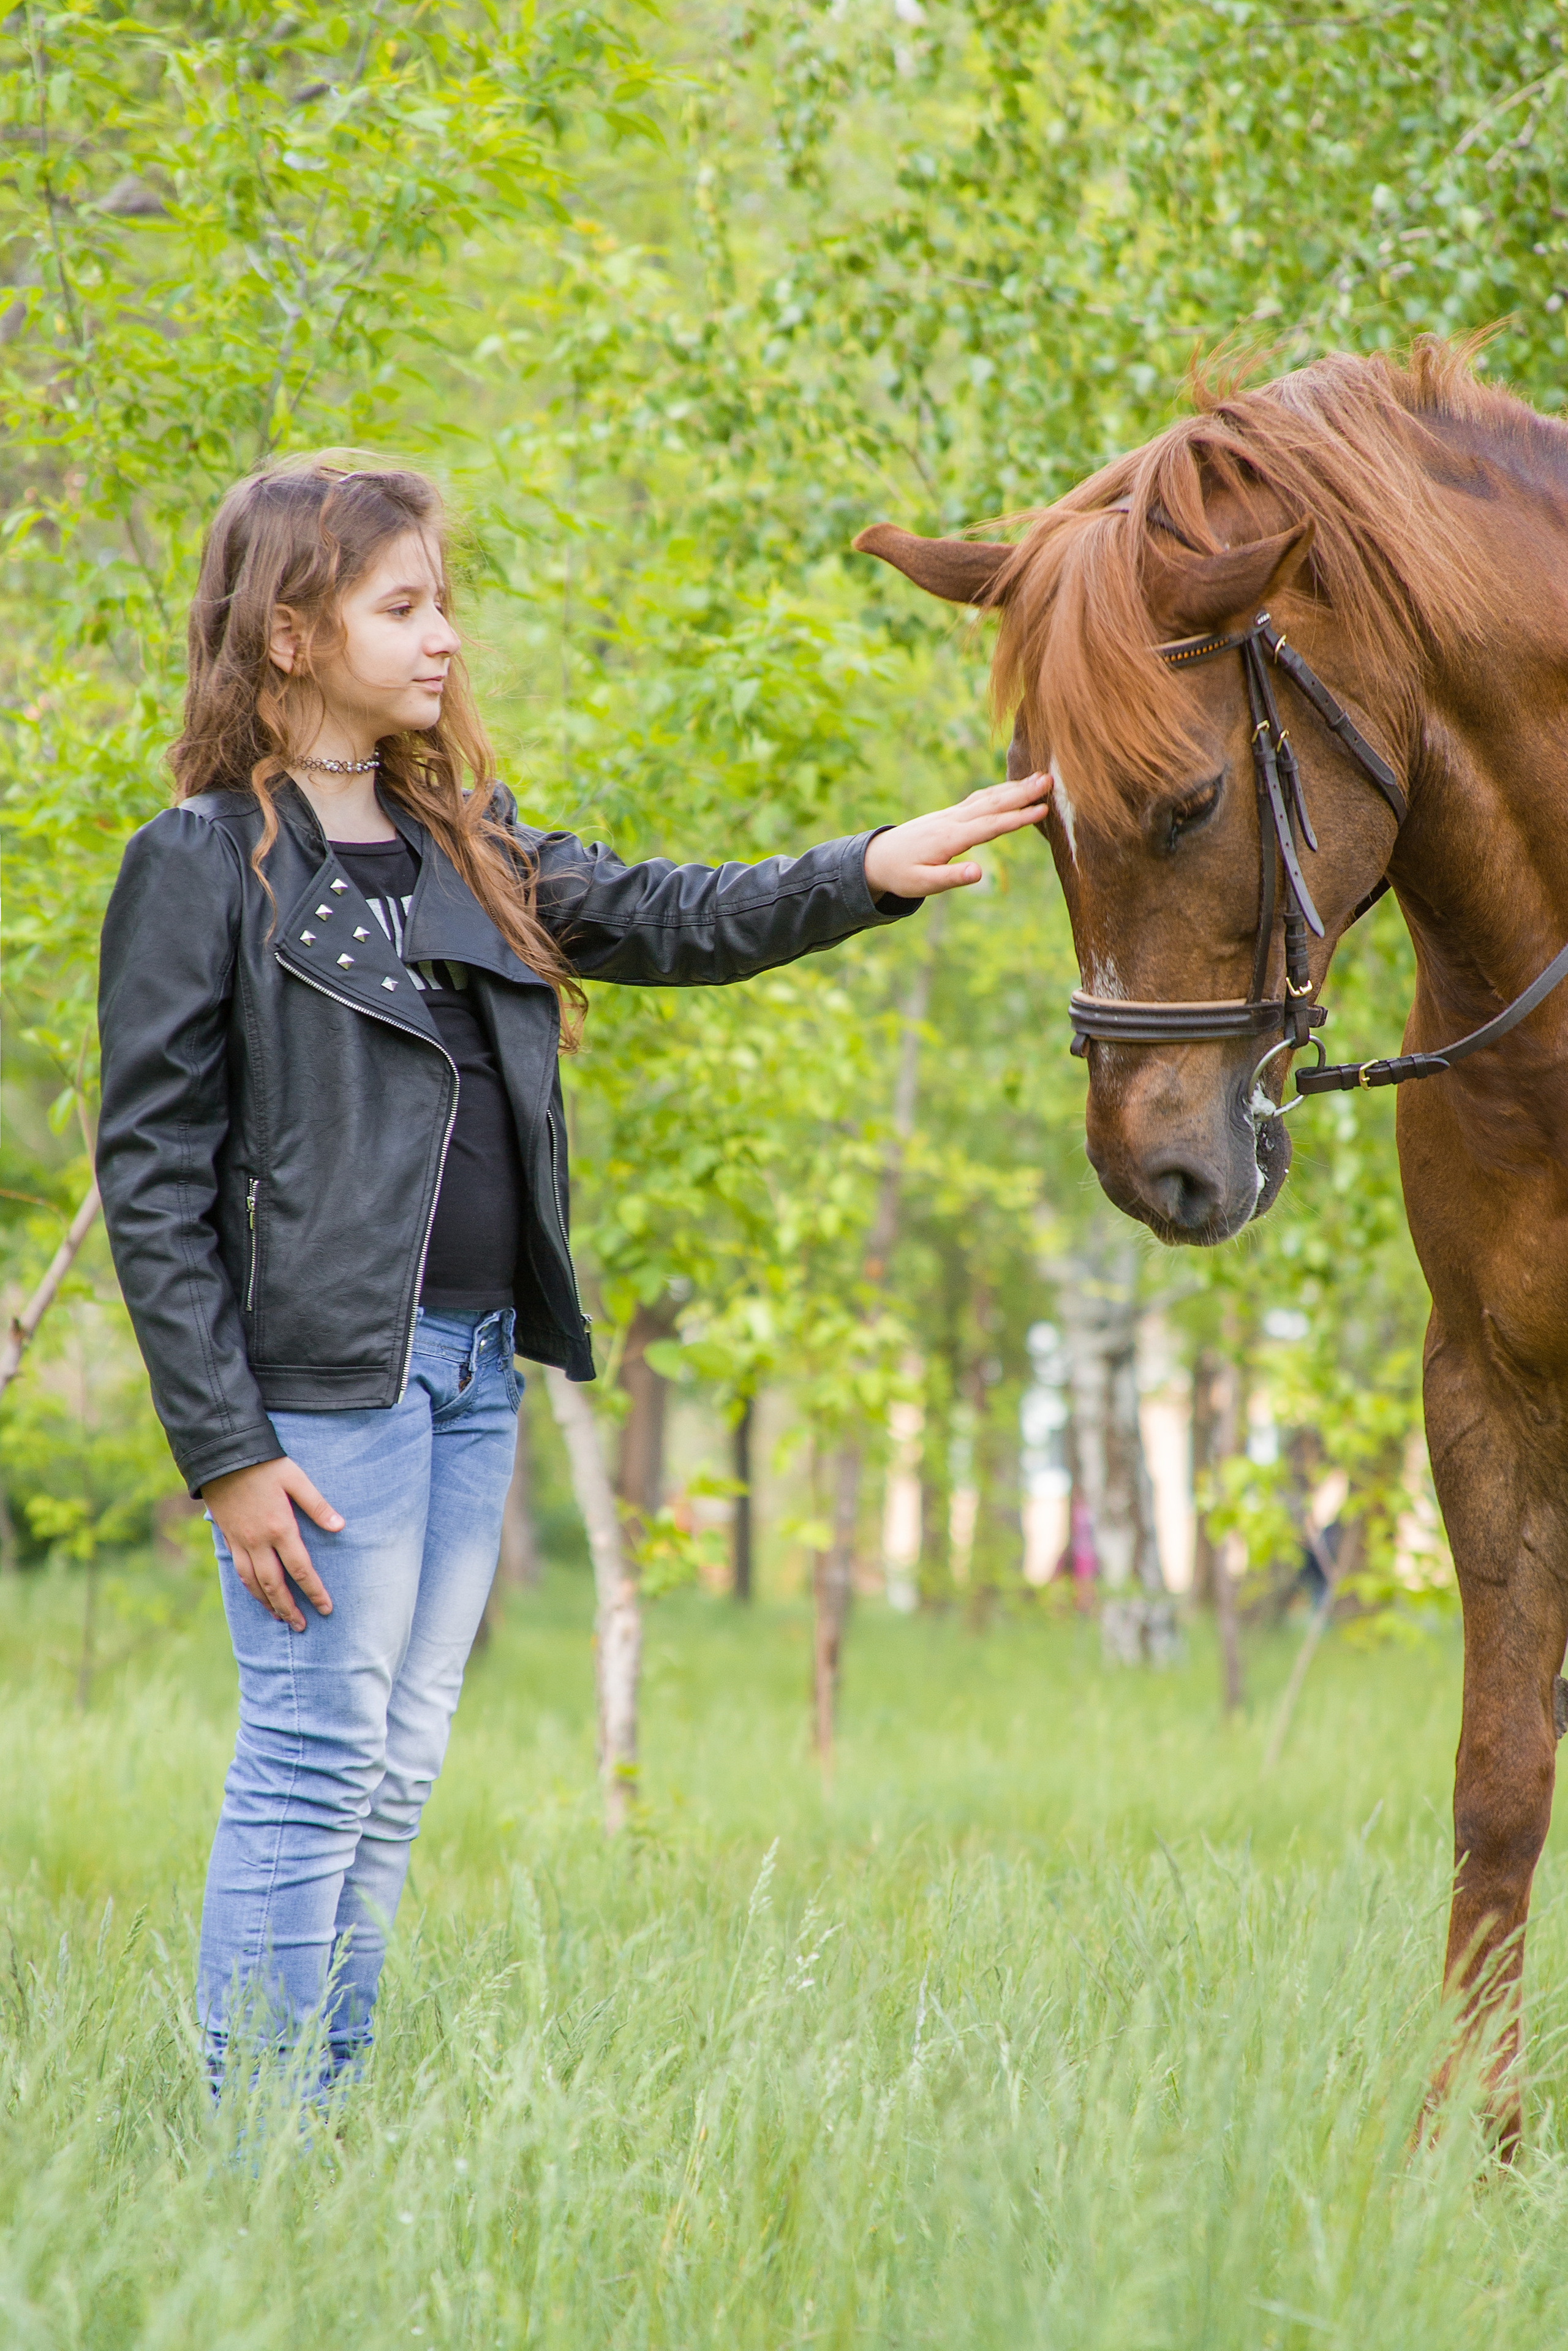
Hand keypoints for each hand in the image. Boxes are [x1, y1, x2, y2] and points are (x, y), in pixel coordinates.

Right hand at [202, 1457, 342, 1630]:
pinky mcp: (228, 1538)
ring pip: (254, 1582)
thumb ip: (317, 1505)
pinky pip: (239, 1571)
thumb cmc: (264, 1465)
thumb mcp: (296, 1479)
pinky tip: (257, 1594)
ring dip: (268, 1603)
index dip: (314, 1591)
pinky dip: (249, 1588)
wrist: (222, 1457)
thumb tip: (340, 1526)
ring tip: (280, 1618)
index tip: (326, 1608)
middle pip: (275, 1584)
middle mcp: (258, 1541)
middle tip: (302, 1626)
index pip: (301, 1569)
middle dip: (289, 1608)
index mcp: (280, 1528)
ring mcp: (241, 1542)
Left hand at [863, 773, 1051, 900]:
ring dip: (1014, 788)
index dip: (1018, 818)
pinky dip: (999, 790)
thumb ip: (951, 878)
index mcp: (950, 839)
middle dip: (1022, 793)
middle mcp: (953, 821)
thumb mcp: (923, 884)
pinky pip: (979, 799)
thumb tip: (980, 873)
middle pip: (993, 804)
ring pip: (987, 797)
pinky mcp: (950, 814)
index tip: (1043, 810)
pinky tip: (1013, 787)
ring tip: (1041, 778)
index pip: (990, 826)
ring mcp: (951, 814)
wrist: (877, 857)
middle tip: (1050, 781)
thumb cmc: (900, 875)